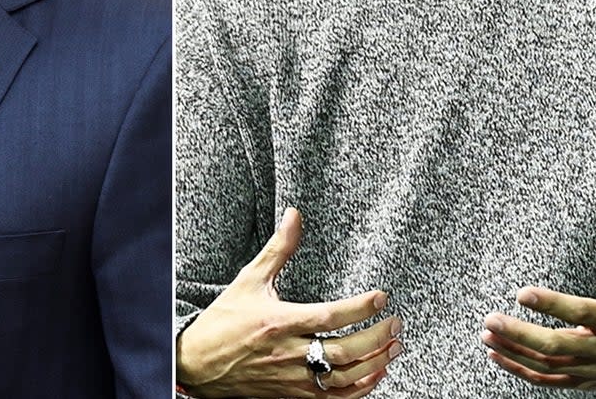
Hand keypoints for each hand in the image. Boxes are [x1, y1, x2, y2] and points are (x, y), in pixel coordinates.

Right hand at [177, 207, 401, 397]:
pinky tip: (375, 374)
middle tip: (396, 324)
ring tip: (394, 347)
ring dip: (374, 364)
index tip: (381, 297)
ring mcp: (291, 379)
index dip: (360, 308)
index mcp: (279, 322)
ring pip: (342, 378)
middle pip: (343, 352)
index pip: (329, 316)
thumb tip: (295, 215)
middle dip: (376, 338)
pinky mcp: (292, 395)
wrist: (198, 364)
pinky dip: (359, 389)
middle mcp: (288, 353)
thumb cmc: (223, 321)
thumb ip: (278, 249)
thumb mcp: (249, 280)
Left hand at [480, 222, 595, 390]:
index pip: (581, 312)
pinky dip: (523, 371)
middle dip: (521, 334)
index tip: (522, 293)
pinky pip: (551, 380)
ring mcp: (594, 367)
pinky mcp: (588, 380)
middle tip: (490, 319)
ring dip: (515, 352)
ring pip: (550, 365)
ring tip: (486, 334)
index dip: (552, 305)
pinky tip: (497, 355)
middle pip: (558, 346)